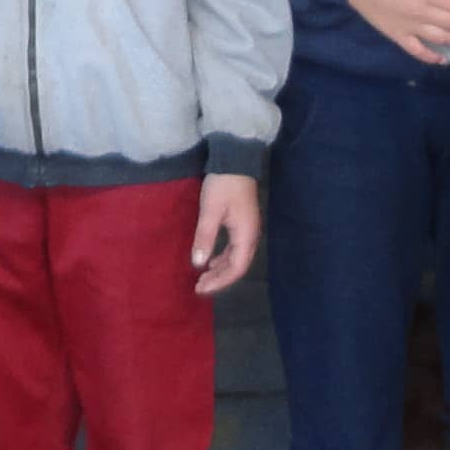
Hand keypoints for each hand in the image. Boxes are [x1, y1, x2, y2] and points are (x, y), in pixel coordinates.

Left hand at [190, 172, 260, 298]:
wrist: (235, 160)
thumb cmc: (222, 185)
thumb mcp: (210, 211)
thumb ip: (205, 238)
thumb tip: (198, 263)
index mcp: (246, 236)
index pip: (236, 269)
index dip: (220, 282)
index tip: (201, 289)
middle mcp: (250, 236)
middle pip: (238, 266)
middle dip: (219, 279)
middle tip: (199, 287)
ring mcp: (248, 230)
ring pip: (236, 258)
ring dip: (220, 269)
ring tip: (203, 277)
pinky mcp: (242, 223)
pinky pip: (234, 248)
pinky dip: (222, 258)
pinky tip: (211, 260)